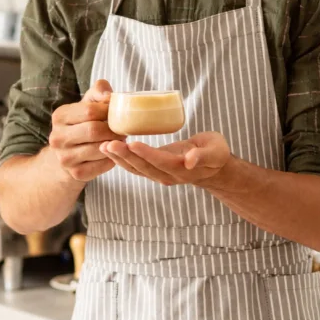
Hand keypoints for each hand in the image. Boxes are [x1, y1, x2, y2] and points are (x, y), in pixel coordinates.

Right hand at [48, 79, 124, 183]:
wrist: (68, 154)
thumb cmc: (83, 123)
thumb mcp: (87, 103)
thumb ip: (99, 91)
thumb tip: (109, 96)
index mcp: (59, 116)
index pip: (90, 110)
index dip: (109, 111)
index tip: (118, 113)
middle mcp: (57, 138)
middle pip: (94, 131)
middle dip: (114, 129)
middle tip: (124, 128)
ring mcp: (65, 158)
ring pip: (99, 149)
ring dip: (115, 144)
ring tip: (120, 139)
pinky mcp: (76, 174)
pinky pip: (103, 165)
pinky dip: (113, 158)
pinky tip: (113, 152)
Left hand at [100, 131, 231, 187]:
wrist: (214, 168)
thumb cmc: (215, 154)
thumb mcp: (215, 152)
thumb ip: (203, 156)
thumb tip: (190, 160)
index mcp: (182, 170)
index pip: (161, 162)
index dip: (146, 154)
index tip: (132, 143)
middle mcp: (168, 176)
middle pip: (143, 167)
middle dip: (125, 156)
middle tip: (108, 144)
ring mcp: (160, 175)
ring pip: (136, 169)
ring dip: (119, 159)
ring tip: (104, 147)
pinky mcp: (154, 170)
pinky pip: (136, 167)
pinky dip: (122, 160)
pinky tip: (110, 150)